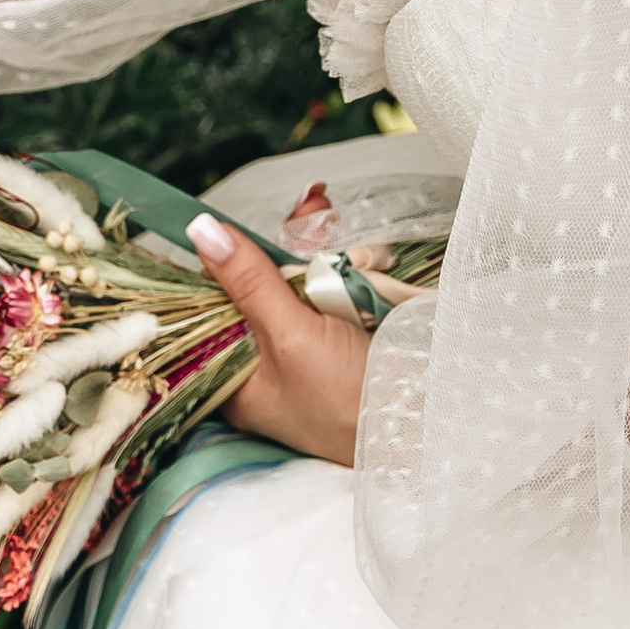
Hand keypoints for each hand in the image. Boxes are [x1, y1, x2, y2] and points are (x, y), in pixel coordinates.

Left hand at [197, 219, 370, 465]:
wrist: (426, 419)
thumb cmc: (350, 402)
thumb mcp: (292, 337)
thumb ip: (249, 281)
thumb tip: (202, 231)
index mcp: (236, 378)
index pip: (207, 310)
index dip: (219, 263)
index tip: (226, 223)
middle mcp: (263, 363)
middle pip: (253, 287)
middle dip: (275, 246)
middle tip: (303, 209)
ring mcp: (303, 347)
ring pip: (292, 280)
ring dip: (310, 246)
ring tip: (321, 208)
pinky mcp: (338, 334)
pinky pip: (325, 286)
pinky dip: (336, 259)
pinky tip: (339, 230)